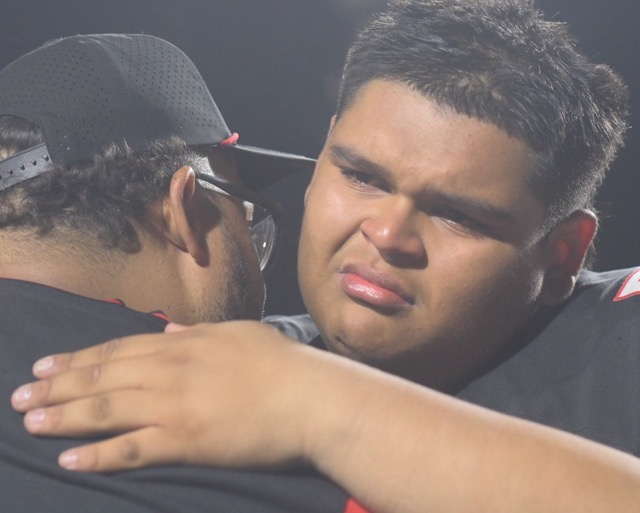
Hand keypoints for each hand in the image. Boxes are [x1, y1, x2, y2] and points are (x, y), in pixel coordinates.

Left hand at [11, 321, 316, 471]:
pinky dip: (98, 454)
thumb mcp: (237, 333)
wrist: (308, 395)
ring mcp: (174, 406)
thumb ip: (198, 331)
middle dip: (58, 387)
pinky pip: (132, 448)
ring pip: (107, 410)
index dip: (79, 358)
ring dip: (64, 417)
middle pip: (102, 378)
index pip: (118, 349)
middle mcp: (169, 371)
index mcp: (183, 344)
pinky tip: (70, 459)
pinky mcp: (185, 442)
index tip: (47, 366)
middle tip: (22, 396)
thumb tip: (169, 328)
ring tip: (31, 422)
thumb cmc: (280, 362)